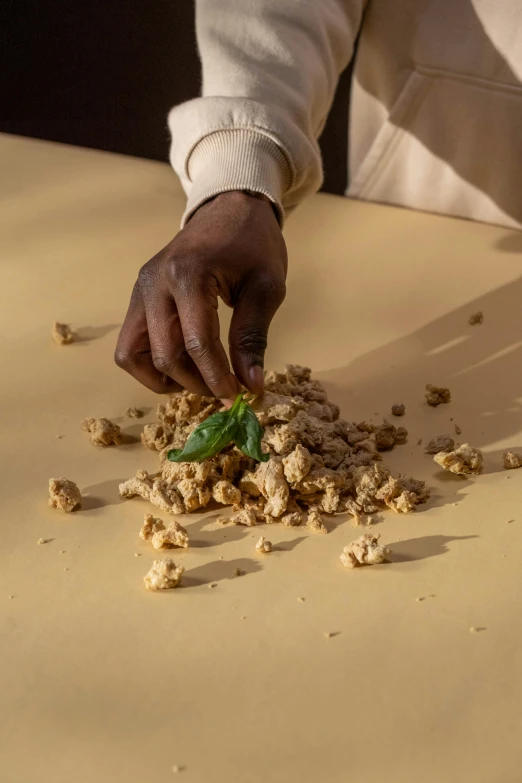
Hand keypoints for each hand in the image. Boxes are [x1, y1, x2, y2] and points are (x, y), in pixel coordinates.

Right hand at [115, 191, 286, 398]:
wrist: (229, 208)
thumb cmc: (253, 245)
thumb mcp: (266, 288)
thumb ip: (253, 337)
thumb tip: (250, 385)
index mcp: (187, 275)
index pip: (197, 343)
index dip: (216, 377)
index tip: (237, 395)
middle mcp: (154, 283)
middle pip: (164, 355)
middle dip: (195, 382)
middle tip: (224, 390)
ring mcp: (140, 290)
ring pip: (133, 354)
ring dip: (165, 378)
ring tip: (199, 380)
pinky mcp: (137, 296)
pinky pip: (130, 343)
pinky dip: (150, 364)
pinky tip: (182, 366)